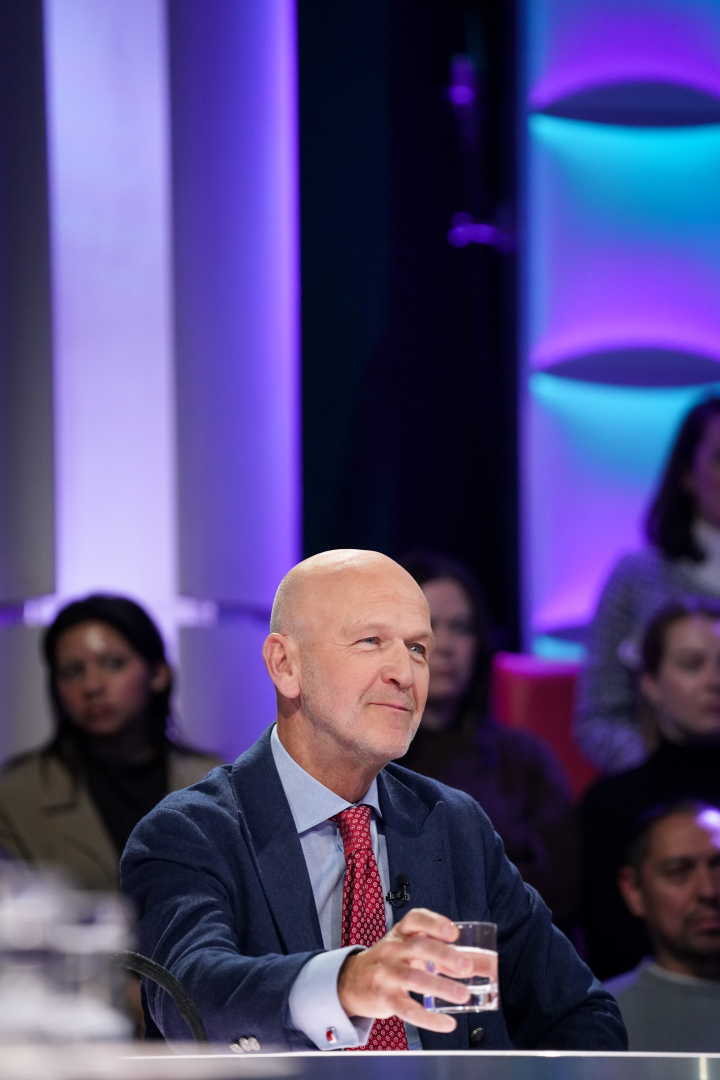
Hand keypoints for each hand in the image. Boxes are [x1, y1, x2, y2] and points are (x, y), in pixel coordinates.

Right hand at [337, 908, 493, 1032]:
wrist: (353, 981)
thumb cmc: (392, 961)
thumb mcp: (412, 950)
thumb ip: (446, 955)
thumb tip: (488, 965)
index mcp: (401, 933)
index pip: (416, 919)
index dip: (435, 923)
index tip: (454, 933)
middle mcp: (393, 949)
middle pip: (418, 947)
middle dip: (443, 955)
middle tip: (466, 967)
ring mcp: (387, 973)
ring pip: (414, 978)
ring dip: (440, 986)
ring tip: (462, 995)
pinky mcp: (385, 998)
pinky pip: (407, 1009)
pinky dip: (429, 1018)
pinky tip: (447, 1023)